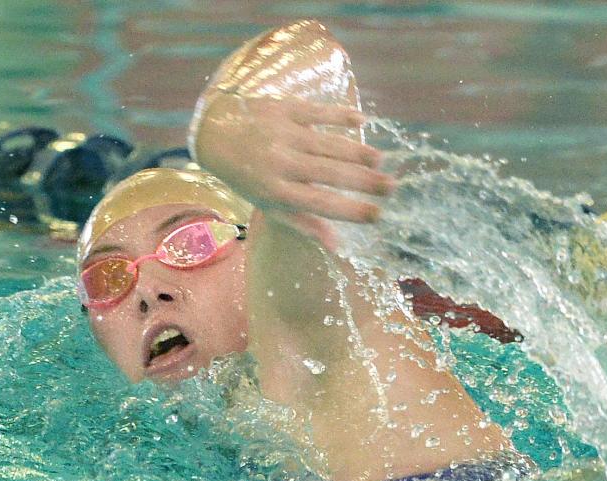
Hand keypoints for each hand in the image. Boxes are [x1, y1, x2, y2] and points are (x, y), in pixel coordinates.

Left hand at [193, 94, 394, 223]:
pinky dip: (341, 115)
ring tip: (381, 161)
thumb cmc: (247, 176)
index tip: (378, 215)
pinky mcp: (284, 109)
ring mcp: (284, 134)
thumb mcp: (269, 205)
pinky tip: (363, 121)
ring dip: (358, 152)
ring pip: (329, 144)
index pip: (321, 204)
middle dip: (365, 182)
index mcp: (277, 192)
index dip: (351, 210)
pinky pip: (318, 112)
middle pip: (331, 174)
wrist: (214, 132)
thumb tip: (337, 246)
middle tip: (392, 188)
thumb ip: (304, 223)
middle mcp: (281, 163)